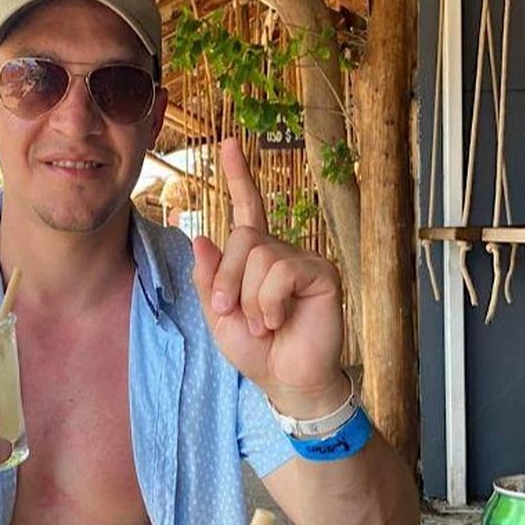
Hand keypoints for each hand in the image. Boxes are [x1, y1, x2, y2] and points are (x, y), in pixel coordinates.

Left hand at [191, 137, 348, 417]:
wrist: (286, 380)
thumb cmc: (256, 350)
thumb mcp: (219, 316)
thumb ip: (209, 279)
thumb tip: (202, 238)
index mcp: (256, 257)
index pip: (249, 208)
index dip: (239, 176)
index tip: (229, 144)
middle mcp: (282, 251)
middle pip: (242, 236)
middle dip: (227, 278)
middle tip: (231, 313)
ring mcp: (304, 260)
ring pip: (260, 255)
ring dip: (249, 298)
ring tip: (262, 324)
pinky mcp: (322, 274)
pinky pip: (281, 271)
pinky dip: (269, 302)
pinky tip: (278, 321)